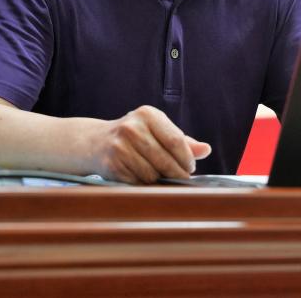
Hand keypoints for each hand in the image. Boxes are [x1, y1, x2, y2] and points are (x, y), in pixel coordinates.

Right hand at [93, 106, 210, 183]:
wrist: (94, 142)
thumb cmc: (134, 136)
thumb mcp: (156, 130)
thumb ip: (182, 141)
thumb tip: (206, 150)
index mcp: (148, 114)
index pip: (176, 141)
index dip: (187, 159)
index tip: (190, 168)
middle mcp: (132, 128)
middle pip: (165, 160)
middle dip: (177, 173)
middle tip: (181, 178)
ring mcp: (120, 147)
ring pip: (152, 175)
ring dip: (160, 181)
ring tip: (160, 177)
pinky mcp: (112, 165)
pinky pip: (138, 183)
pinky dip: (145, 186)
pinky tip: (144, 180)